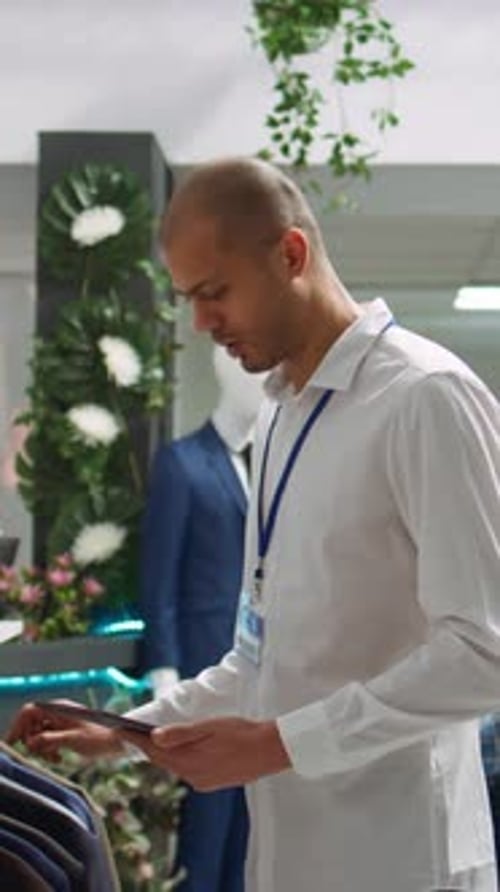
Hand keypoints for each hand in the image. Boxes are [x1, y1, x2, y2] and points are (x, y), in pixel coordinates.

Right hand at [5, 700, 123, 760]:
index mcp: (59, 709)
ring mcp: (61, 722)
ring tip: (54, 758)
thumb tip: (30, 742)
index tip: (16, 743)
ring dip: (41, 748)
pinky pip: (48, 740)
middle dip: (32, 740)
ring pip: (39, 733)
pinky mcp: (65, 732)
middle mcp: (58, 713)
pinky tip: (58, 758)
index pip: (30, 711)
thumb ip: (51, 740)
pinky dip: (49, 750)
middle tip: (40, 754)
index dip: (19, 726)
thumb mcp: (74, 740)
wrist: (118, 741)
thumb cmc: (100, 738)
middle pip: (31, 724)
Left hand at [121, 716, 290, 790]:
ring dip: (164, 753)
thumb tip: (155, 737)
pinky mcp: (211, 783)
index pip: (154, 750)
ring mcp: (202, 782)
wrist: (269, 750)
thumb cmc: (242, 733)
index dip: (134, 739)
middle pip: (162, 760)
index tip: (118, 729)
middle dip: (146, 746)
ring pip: (175, 766)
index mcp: (189, 761)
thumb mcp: (209, 727)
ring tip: (152, 738)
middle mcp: (192, 776)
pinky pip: (188, 771)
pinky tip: (181, 749)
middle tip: (129, 731)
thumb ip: (181, 734)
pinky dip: (180, 759)